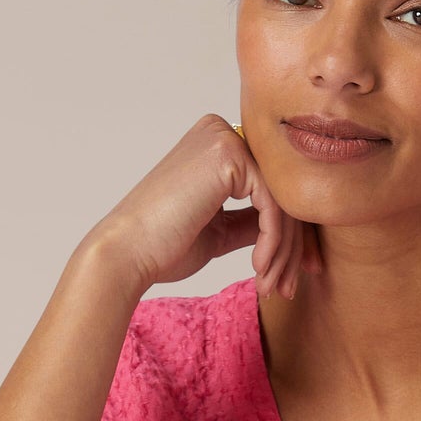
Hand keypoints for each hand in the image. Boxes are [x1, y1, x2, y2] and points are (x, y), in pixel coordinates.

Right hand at [92, 113, 321, 299]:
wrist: (127, 253)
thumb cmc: (163, 246)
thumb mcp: (219, 231)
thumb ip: (250, 221)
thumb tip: (286, 228)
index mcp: (217, 145)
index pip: (270, 189)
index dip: (289, 236)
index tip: (293, 275)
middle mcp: (222, 132)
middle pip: (281, 193)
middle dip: (292, 248)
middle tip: (289, 288)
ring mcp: (225, 139)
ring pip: (281, 201)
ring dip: (283, 254)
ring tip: (271, 287)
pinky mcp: (229, 155)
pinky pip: (271, 205)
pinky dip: (272, 243)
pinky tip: (259, 269)